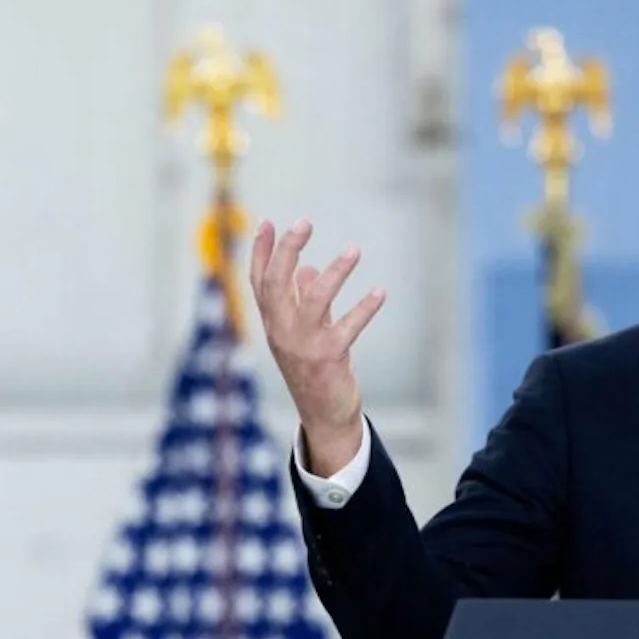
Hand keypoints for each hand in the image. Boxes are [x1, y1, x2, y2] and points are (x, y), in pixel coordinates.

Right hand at [248, 218, 385, 475]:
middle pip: (276, 283)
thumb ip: (304, 300)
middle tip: (304, 222)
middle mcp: (280, 331)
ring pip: (313, 300)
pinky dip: (365, 309)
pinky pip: (347, 327)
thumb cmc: (314, 369)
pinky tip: (380, 293)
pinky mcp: (328, 357)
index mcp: (272, 322)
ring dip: (335, 273)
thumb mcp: (305, 332)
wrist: (323, 416)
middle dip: (288, 249)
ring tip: (355, 250)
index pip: (258, 281)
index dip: (259, 251)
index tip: (266, 222)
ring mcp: (302, 345)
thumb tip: (307, 269)